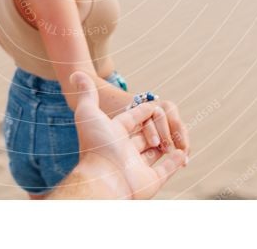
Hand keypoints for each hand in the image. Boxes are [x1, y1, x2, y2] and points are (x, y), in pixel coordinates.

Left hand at [69, 71, 188, 198]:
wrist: (103, 178)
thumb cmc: (96, 145)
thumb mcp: (88, 113)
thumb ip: (86, 92)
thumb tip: (74, 73)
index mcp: (114, 136)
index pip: (133, 119)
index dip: (145, 112)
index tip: (154, 106)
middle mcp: (125, 152)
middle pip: (147, 135)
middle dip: (159, 128)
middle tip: (167, 122)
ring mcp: (137, 167)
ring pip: (158, 151)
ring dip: (169, 142)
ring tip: (177, 135)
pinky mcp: (150, 182)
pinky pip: (166, 170)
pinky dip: (175, 161)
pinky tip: (182, 152)